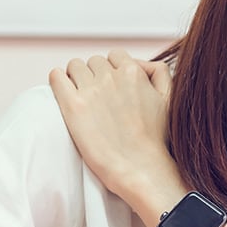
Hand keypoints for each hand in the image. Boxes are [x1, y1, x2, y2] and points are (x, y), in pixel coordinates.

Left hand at [48, 50, 181, 210]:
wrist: (142, 170)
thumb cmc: (157, 141)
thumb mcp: (169, 98)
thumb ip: (158, 72)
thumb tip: (140, 63)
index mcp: (133, 72)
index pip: (115, 56)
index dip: (112, 71)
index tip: (112, 88)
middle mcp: (111, 76)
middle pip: (94, 62)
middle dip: (95, 76)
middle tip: (98, 98)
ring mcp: (91, 90)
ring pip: (75, 66)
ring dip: (76, 77)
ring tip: (81, 97)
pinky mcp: (73, 106)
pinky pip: (56, 77)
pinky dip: (58, 80)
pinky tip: (63, 92)